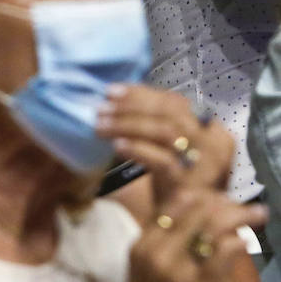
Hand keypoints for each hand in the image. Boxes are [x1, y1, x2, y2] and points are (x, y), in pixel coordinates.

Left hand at [97, 85, 232, 202]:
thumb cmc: (173, 182)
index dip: (141, 93)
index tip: (111, 91)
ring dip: (127, 125)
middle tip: (101, 108)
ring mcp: (206, 165)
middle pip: (170, 113)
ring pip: (164, 131)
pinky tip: (116, 146)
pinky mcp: (192, 186)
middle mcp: (215, 144)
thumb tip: (117, 97)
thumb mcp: (169, 148)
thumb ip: (155, 123)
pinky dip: (137, 149)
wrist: (185, 225)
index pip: (175, 102)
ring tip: (100, 126)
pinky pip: (162, 161)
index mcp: (212, 130)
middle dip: (131, 107)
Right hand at [129, 188, 264, 281]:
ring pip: (210, 224)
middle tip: (244, 202)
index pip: (171, 203)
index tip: (221, 194)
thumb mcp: (153, 270)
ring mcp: (177, 271)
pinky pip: (222, 252)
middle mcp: (156, 254)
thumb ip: (166, 242)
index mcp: (142, 246)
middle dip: (223, 200)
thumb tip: (193, 206)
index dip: (201, 192)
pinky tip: (244, 240)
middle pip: (193, 209)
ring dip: (238, 214)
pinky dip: (236, 241)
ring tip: (257, 213)